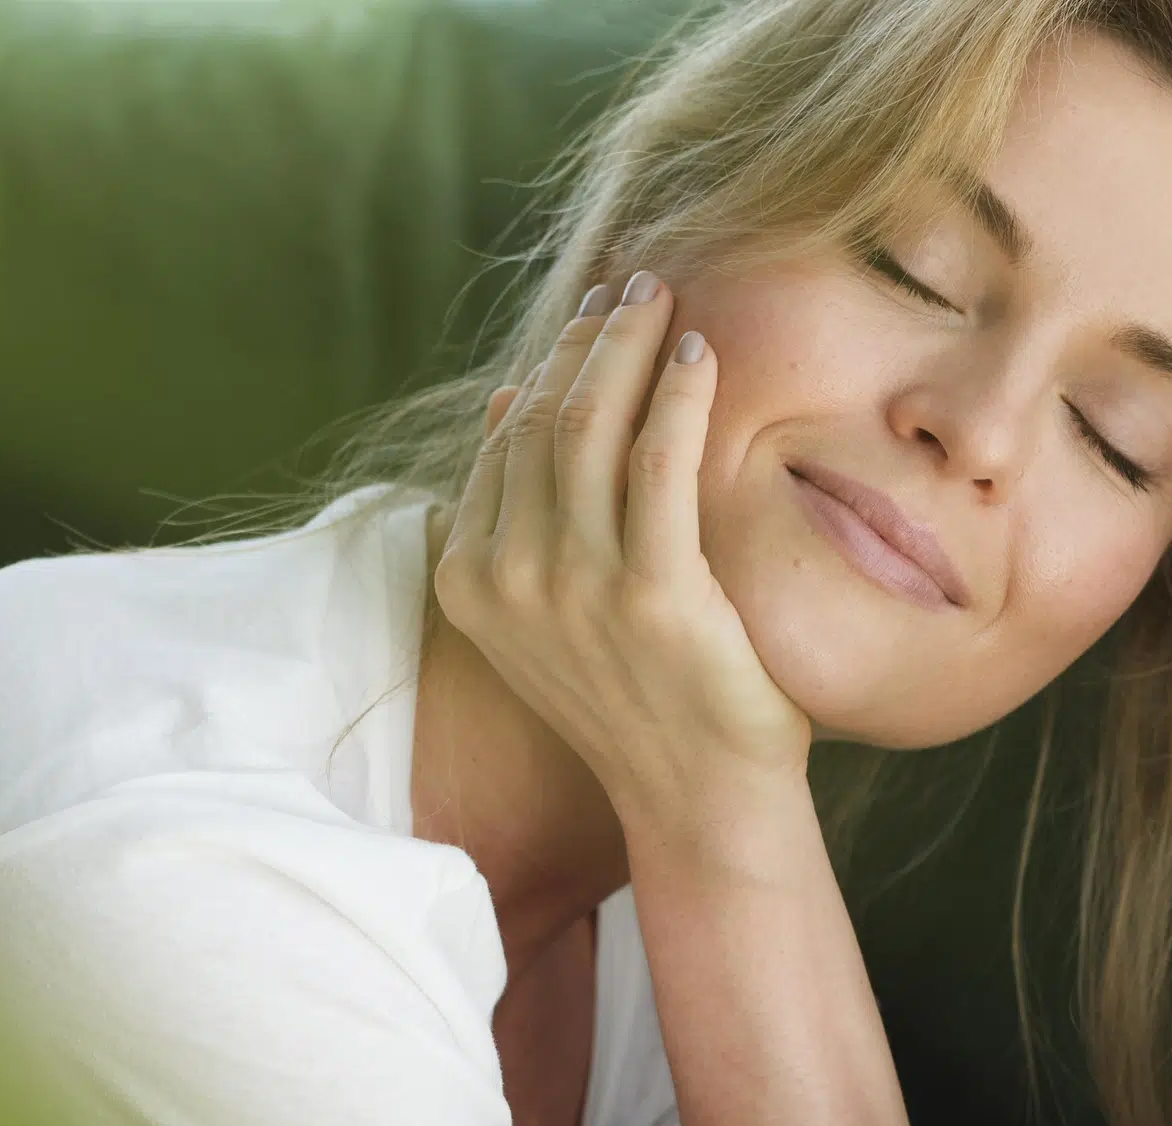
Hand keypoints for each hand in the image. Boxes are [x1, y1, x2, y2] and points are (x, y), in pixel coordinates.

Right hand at [433, 272, 812, 834]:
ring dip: (629, 346)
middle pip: (544, 421)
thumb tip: (509, 400)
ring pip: (591, 426)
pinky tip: (701, 353)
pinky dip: (678, 393)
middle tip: (636, 287)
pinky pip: (660, 460)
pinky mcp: (652, 592)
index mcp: (470, 581)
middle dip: (591, 339)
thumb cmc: (634, 696)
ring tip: (665, 300)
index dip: (551, 366)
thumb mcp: (546, 608)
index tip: (592, 319)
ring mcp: (574, 588)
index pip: (505, 441)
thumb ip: (517, 515)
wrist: (694, 794)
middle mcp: (508, 580)